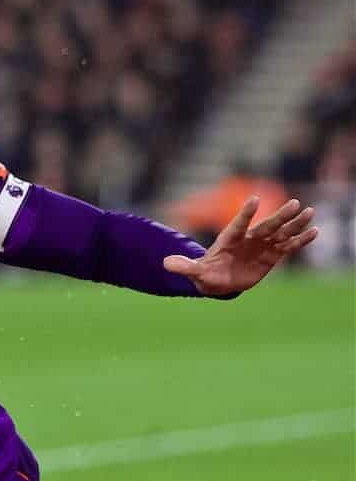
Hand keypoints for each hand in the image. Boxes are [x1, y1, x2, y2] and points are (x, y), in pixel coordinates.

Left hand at [163, 197, 318, 296]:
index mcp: (229, 239)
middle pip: (265, 225)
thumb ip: (184, 267)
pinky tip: (314, 232)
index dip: (245, 214)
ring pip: (281, 232)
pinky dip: (300, 240)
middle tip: (295, 203)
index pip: (238, 225)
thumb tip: (165, 263)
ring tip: (310, 212)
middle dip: (279, 216)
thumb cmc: (206, 274)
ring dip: (295, 224)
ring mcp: (262, 245)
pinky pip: (288, 246)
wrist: (219, 280)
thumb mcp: (195, 272)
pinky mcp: (272, 255)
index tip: (253, 200)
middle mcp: (248, 239)